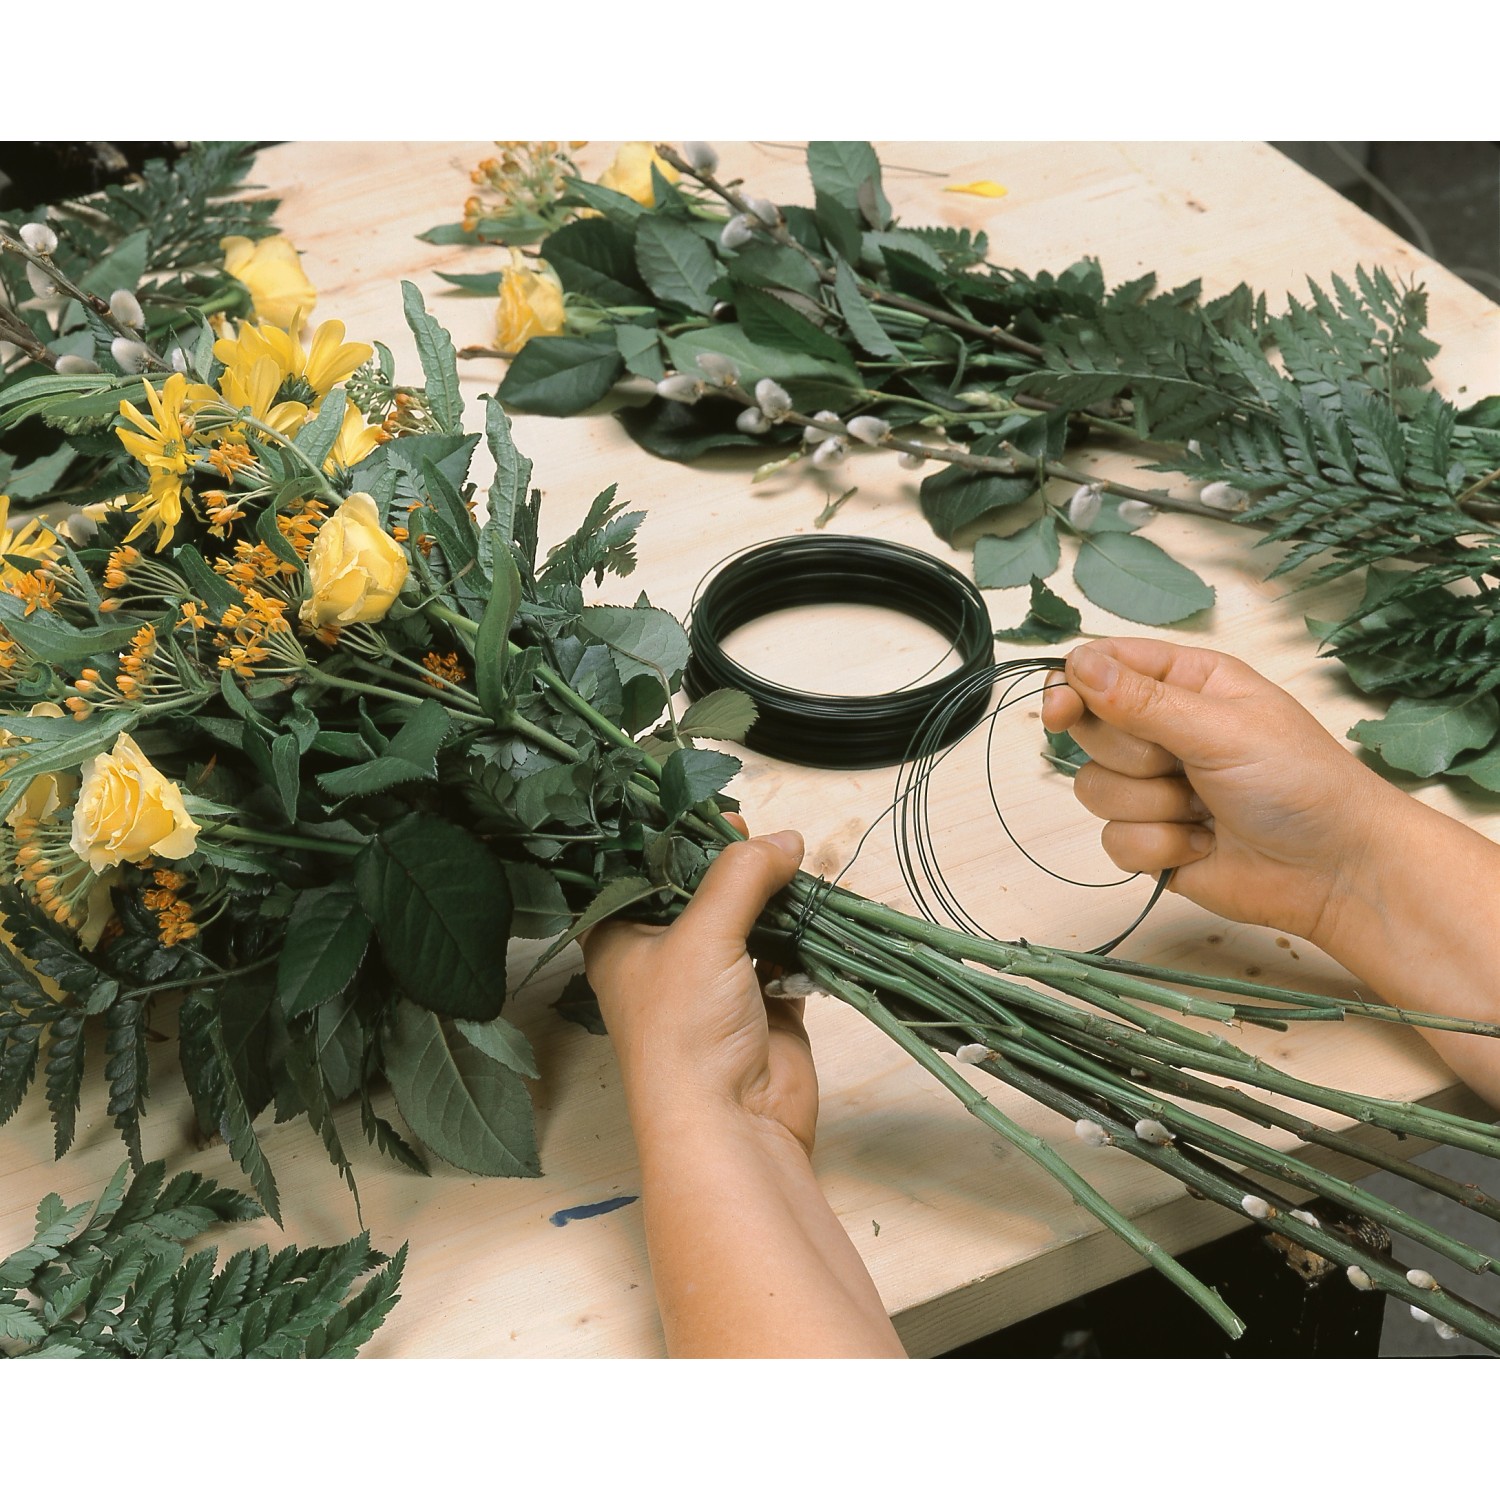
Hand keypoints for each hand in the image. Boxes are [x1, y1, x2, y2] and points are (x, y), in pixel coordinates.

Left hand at [583, 819, 816, 1154]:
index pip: (641, 867)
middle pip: (700, 887)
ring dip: (773, 893)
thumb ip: (742, 874)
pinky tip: (811, 908)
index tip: (709, 806)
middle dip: (733, 860)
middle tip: (757, 831)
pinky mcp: (763, 1001)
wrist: (732, 1127)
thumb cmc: (687, 1029)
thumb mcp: (704, 934)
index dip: (672, 833)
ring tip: (793, 862)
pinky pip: (784, 950)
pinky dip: (799, 932)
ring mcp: (715, 980)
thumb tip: (786, 839)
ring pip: (747, 915)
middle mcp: (663, 955)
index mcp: (621, 937)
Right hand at [1041, 638, 1414, 946]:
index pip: (1103, 666)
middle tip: (1181, 765)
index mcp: (1187, 683)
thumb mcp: (1222, 729)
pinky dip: (1158, 847)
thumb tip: (1077, 665)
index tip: (1061, 707)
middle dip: (1133, 756)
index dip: (1074, 684)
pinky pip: (1112, 840)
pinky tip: (1203, 846)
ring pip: (1093, 789)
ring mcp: (1154, 788)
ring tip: (1205, 812)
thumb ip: (1142, 701)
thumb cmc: (1301, 785)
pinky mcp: (1151, 840)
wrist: (1335, 872)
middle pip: (1089, 729)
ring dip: (1151, 807)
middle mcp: (1163, 730)